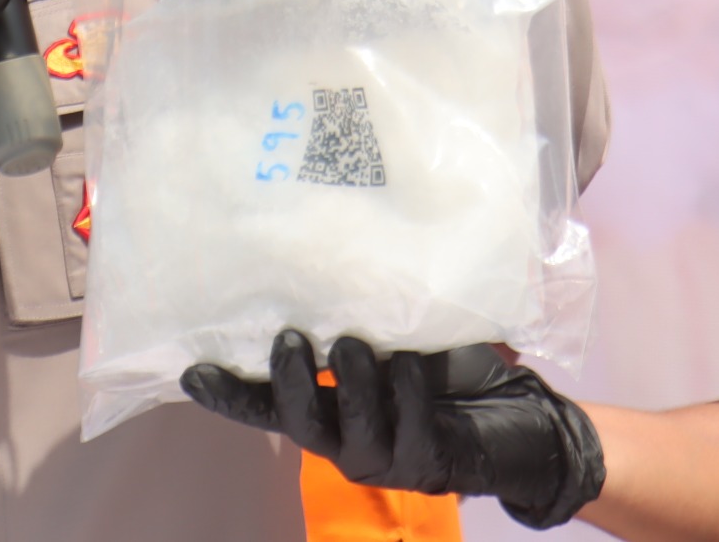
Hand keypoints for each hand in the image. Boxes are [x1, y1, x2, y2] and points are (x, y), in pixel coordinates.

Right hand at [183, 330, 604, 530]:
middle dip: (288, 385)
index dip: (233, 393)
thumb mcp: (407, 335)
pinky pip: (412, 431)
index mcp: (334, 411)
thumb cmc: (456, 372)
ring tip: (351, 344)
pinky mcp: (431, 466)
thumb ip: (372, 314)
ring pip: (352, 432)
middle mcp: (349, 442)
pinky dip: (408, 396)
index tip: (193, 369)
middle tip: (288, 338)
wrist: (524, 419)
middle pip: (301, 423)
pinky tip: (408, 364)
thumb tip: (338, 253)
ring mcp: (387, 460)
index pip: (270, 408)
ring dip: (351, 387)